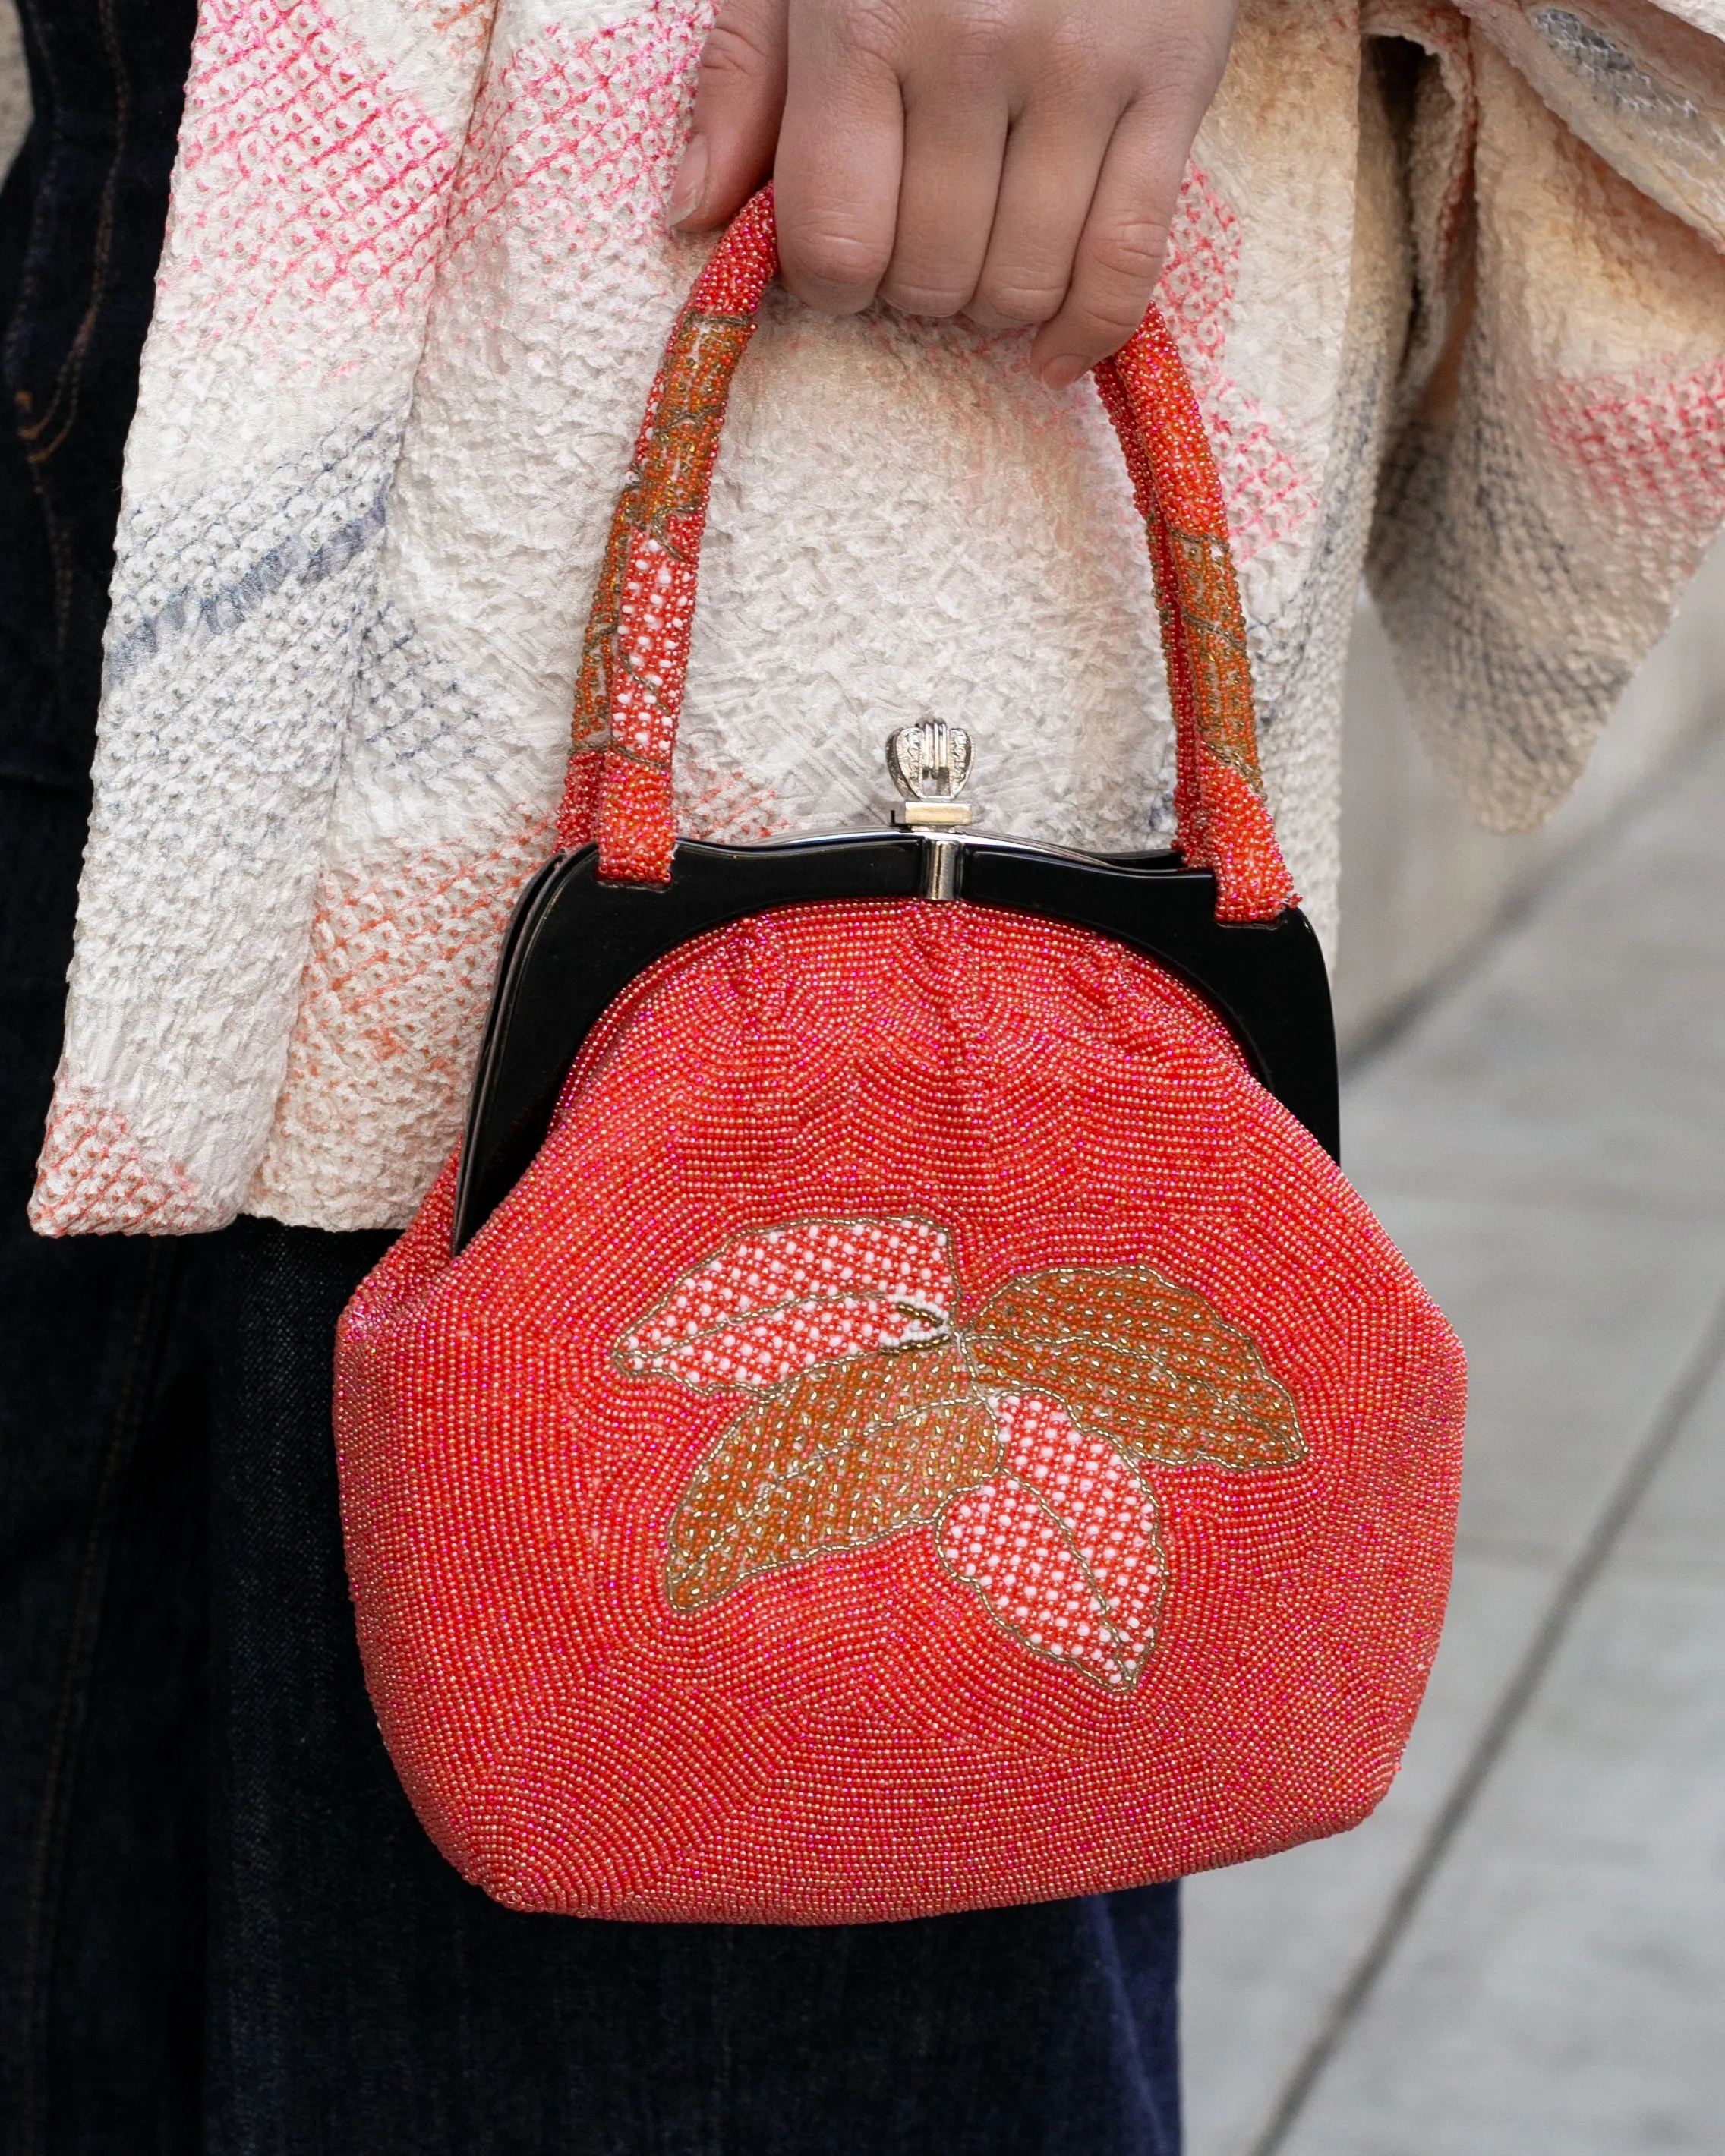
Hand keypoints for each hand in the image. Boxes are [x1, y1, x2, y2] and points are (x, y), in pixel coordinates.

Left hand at [666, 0, 1237, 386]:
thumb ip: (743, 74)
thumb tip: (692, 212)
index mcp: (868, 13)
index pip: (837, 242)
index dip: (830, 279)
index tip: (842, 253)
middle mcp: (978, 45)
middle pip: (932, 277)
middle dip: (913, 287)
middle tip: (919, 236)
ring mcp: (1086, 69)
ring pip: (1024, 286)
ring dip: (992, 304)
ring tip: (983, 251)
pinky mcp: (1176, 83)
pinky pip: (1127, 265)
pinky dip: (1086, 331)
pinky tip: (1051, 348)